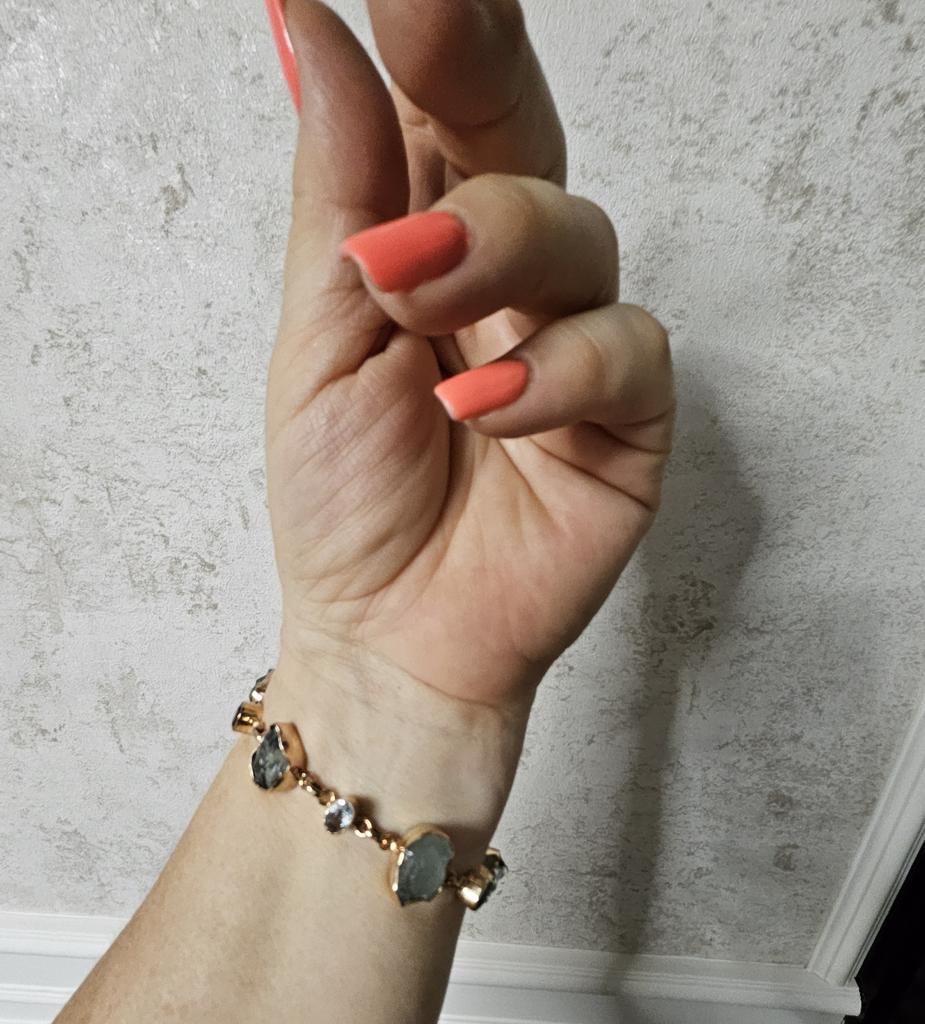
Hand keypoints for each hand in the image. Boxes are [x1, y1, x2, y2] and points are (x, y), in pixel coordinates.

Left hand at [265, 0, 674, 717]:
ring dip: (496, 246)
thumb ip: (339, 193)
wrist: (390, 635)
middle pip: (523, 139)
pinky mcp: (630, 419)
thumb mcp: (319, 337)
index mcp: (429, 245)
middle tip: (422, 14)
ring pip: (580, 235)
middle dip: (481, 72)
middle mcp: (510, 279)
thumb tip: (308, 28)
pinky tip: (485, 404)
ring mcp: (575, 343)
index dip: (435, 36)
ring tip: (411, 295)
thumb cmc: (348, 498)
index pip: (441, 109)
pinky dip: (553, 370)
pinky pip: (624, 354)